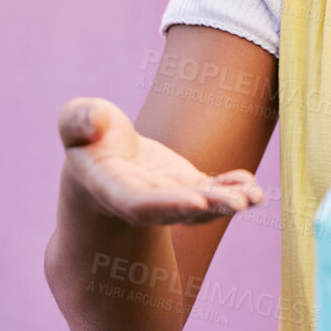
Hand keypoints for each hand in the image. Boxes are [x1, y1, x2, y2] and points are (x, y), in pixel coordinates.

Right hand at [57, 96, 263, 225]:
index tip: (195, 201)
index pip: (138, 203)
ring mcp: (170, 197)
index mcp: (111, 188)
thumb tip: (91, 121)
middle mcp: (144, 202)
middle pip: (177, 210)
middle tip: (238, 203)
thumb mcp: (76, 121)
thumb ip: (79, 120)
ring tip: (254, 196)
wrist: (102, 157)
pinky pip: (213, 191)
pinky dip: (233, 188)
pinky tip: (252, 184)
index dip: (165, 204)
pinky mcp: (188, 186)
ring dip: (228, 203)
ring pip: (201, 207)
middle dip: (208, 208)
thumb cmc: (87, 136)